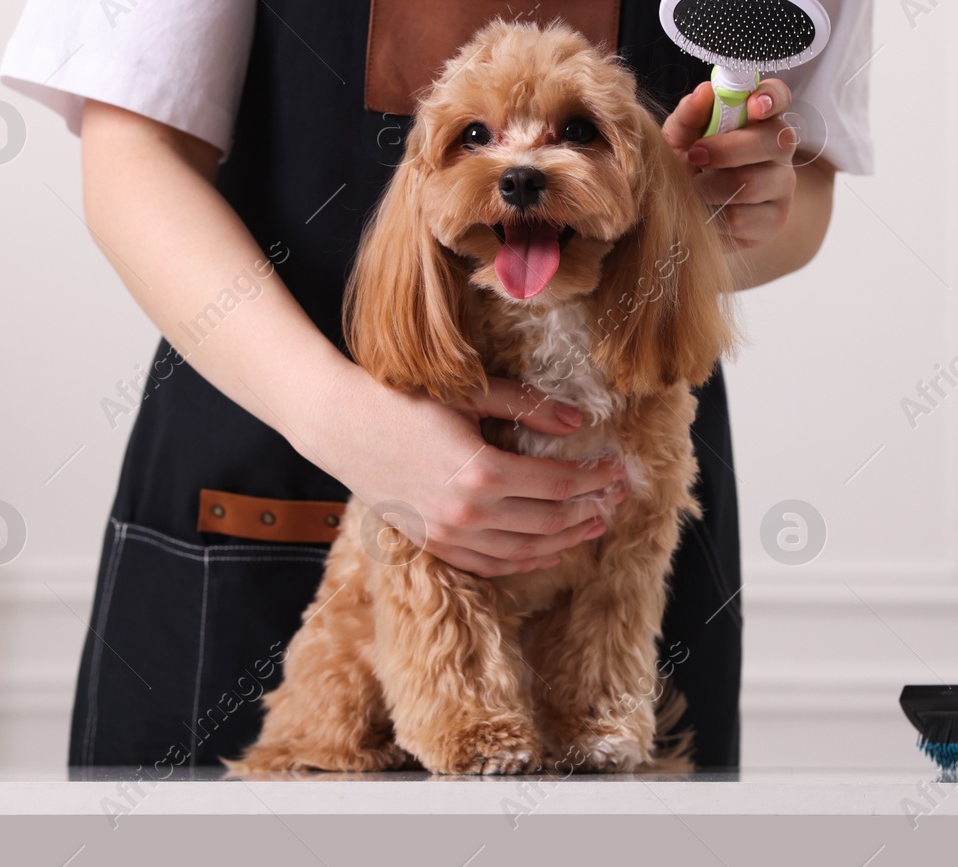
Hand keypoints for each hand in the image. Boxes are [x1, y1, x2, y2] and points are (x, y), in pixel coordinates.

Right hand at [310, 367, 626, 577]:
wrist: (340, 424)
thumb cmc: (404, 400)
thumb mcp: (469, 393)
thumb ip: (526, 406)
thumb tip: (577, 419)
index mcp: (483, 471)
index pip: (558, 483)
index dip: (593, 478)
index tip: (617, 469)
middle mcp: (469, 512)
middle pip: (548, 521)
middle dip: (589, 509)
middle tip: (616, 498)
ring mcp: (448, 535)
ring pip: (524, 551)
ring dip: (565, 541)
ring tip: (593, 527)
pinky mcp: (433, 544)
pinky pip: (490, 565)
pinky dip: (525, 562)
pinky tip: (547, 552)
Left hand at [663, 77, 798, 250]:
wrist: (684, 214)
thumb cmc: (687, 167)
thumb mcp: (679, 139)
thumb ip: (689, 116)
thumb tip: (704, 93)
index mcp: (758, 118)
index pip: (779, 97)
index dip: (772, 97)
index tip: (753, 105)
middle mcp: (778, 149)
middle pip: (775, 140)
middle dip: (729, 148)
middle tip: (695, 155)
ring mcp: (782, 185)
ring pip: (754, 183)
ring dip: (713, 187)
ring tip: (694, 189)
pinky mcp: (774, 220)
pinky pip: (744, 218)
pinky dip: (714, 217)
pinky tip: (705, 213)